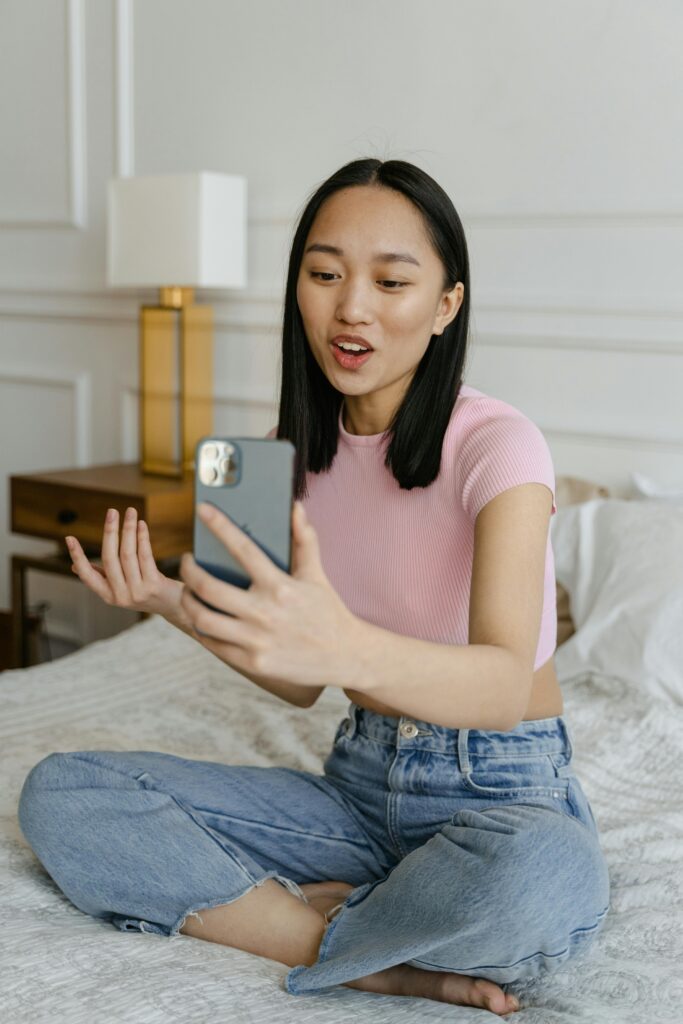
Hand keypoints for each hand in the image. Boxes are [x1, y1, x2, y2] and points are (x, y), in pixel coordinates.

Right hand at [65, 507, 184, 617]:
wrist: (174, 607)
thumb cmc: (147, 592)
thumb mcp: (122, 589)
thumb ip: (102, 577)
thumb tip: (75, 568)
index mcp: (109, 596)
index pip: (88, 576)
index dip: (78, 557)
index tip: (69, 538)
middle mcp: (121, 596)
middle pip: (110, 558)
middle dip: (110, 531)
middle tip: (111, 511)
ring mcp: (137, 591)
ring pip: (128, 554)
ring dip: (128, 529)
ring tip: (130, 512)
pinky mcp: (154, 585)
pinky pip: (145, 555)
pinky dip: (142, 537)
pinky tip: (142, 525)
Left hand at [179, 500, 362, 688]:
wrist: (345, 657)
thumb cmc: (328, 611)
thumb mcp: (316, 575)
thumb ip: (304, 540)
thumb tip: (296, 507)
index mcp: (280, 586)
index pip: (243, 549)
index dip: (220, 526)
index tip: (203, 509)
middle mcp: (265, 612)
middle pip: (208, 588)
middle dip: (189, 571)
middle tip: (186, 562)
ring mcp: (257, 640)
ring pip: (203, 619)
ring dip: (188, 602)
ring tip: (189, 592)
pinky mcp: (253, 662)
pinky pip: (213, 644)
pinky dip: (201, 628)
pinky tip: (201, 618)